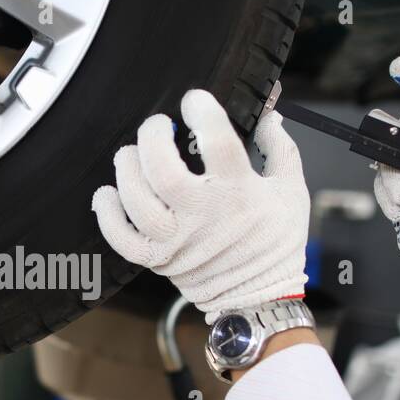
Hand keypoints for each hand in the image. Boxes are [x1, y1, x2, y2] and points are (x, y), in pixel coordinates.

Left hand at [92, 89, 308, 320]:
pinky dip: (107, 214)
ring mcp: (176, 240)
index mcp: (238, 192)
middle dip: (152, 137)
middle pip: (162, 170)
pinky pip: (120, 238)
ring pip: (137, 200)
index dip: (202, 112)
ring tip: (131, 155)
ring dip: (127, 169)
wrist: (261, 299)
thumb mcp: (292, 191)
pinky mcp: (158, 259)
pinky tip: (109, 193)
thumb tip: (268, 114)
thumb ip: (279, 148)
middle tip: (157, 126)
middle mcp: (203, 215)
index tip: (195, 101)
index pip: (217, 142)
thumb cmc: (276, 244)